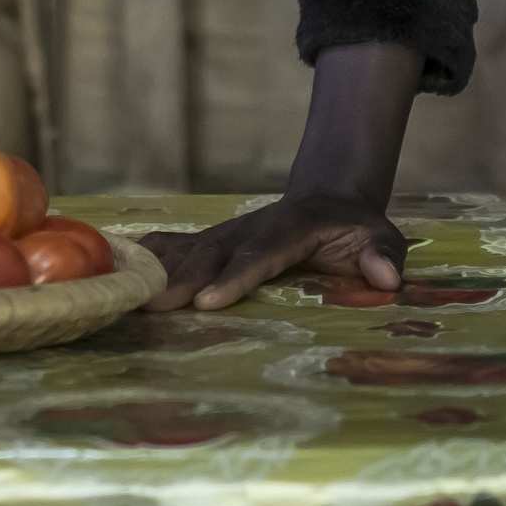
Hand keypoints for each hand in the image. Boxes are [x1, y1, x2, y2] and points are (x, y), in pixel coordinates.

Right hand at [140, 192, 410, 311]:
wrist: (329, 200)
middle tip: (154, 305)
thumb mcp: (381, 237)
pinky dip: (149, 253)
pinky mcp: (215, 240)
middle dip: (185, 278)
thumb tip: (387, 278)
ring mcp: (229, 232)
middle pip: (215, 253)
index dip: (236, 276)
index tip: (209, 300)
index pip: (263, 254)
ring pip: (191, 249)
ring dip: (160, 270)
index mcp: (292, 228)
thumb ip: (384, 256)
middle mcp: (251, 227)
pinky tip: (118, 263)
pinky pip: (178, 245)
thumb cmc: (355, 230)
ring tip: (128, 294)